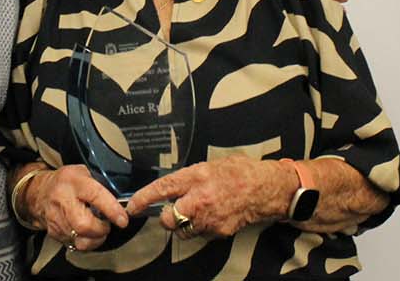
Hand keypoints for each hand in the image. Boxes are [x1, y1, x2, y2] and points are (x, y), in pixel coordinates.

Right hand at [23, 165, 128, 251]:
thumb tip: (122, 200)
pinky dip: (86, 241)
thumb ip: (102, 184)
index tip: (123, 220)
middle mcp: (62, 200)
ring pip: (80, 239)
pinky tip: (87, 232)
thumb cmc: (68, 182)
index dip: (111, 209)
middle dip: (101, 229)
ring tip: (97, 228)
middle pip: (84, 225)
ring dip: (95, 238)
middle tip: (107, 224)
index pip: (95, 195)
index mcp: (74, 181)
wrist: (41, 192)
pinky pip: (75, 245)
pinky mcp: (54, 233)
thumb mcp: (85, 172)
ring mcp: (56, 218)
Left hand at [125, 156, 295, 239]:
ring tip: (198, 212)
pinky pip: (200, 234)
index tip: (132, 207)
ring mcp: (210, 218)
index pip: (163, 188)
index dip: (144, 199)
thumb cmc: (239, 172)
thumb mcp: (211, 165)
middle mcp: (200, 198)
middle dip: (168, 216)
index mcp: (197, 176)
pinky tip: (213, 216)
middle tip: (175, 210)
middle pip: (169, 218)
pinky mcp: (219, 231)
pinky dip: (202, 228)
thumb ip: (190, 177)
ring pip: (183, 230)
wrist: (266, 188)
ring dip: (185, 224)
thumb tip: (172, 187)